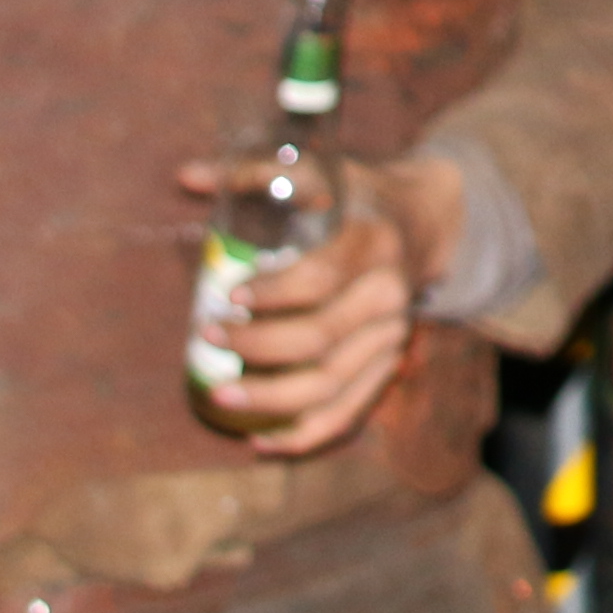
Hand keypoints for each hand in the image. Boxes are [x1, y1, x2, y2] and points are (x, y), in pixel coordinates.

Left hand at [183, 152, 458, 457]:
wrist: (426, 220)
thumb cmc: (358, 194)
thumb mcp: (320, 170)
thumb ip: (254, 171)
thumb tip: (186, 177)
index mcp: (373, 242)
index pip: (319, 278)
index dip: (272, 294)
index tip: (229, 296)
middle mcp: (390, 294)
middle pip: (321, 338)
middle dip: (258, 346)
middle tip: (210, 336)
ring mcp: (393, 337)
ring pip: (332, 385)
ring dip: (272, 400)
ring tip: (218, 396)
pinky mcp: (390, 366)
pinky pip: (350, 414)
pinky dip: (306, 436)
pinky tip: (261, 442)